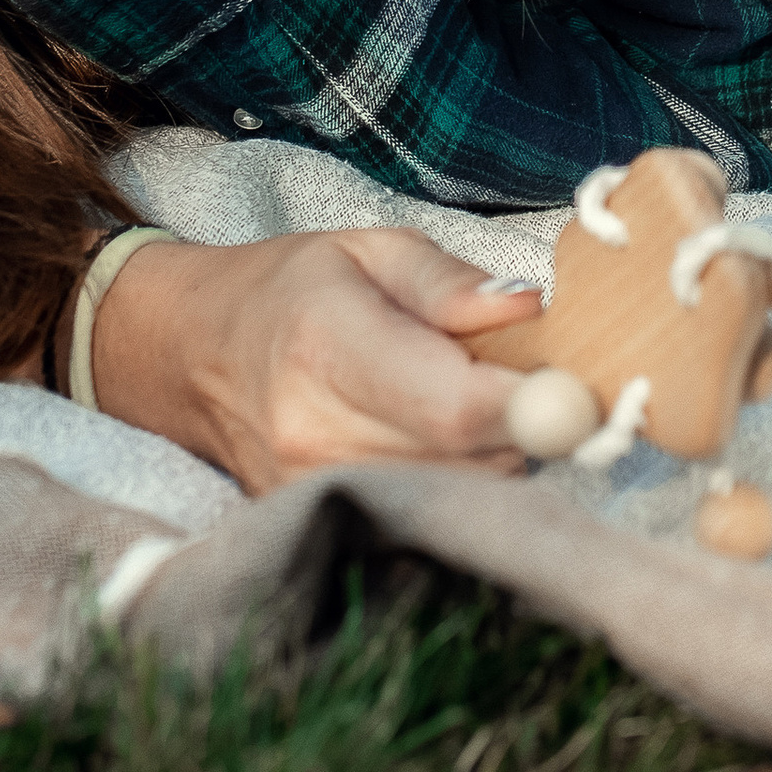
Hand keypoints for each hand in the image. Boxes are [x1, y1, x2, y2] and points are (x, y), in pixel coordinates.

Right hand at [90, 226, 542, 491]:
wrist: (190, 353)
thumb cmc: (289, 290)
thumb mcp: (368, 250)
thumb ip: (451, 283)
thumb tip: (529, 311)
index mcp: (327, 346)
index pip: (453, 406)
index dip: (532, 406)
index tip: (581, 389)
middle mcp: (314, 433)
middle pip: (471, 461)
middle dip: (527, 425)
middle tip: (533, 379)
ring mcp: (310, 489)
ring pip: (461, 494)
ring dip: (497, 456)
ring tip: (476, 403)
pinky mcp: (319, 521)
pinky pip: (428, 511)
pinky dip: (460, 480)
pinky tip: (445, 442)